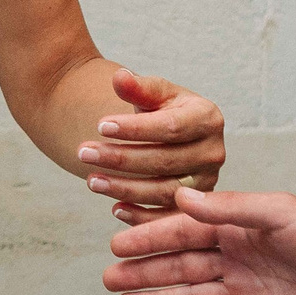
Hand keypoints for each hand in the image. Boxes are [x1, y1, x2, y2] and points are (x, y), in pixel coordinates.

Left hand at [74, 69, 224, 206]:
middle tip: (82, 152)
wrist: (170, 133)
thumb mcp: (153, 94)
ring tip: (91, 180)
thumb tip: (120, 77)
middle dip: (120, 159)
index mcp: (208, 118)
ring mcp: (206, 183)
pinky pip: (168, 217)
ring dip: (124, 188)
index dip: (134, 129)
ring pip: (164, 192)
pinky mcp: (196, 208)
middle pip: (164, 161)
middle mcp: (213, 152)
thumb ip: (138, 87)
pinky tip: (115, 209)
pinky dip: (141, 217)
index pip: (170, 127)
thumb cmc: (160, 109)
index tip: (99, 125)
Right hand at [102, 188, 295, 294]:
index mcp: (239, 229)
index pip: (185, 232)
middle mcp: (237, 261)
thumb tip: (181, 199)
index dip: (151, 237)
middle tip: (107, 276)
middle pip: (181, 267)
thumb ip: (231, 209)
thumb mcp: (280, 212)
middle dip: (144, 270)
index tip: (117, 241)